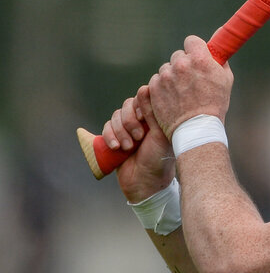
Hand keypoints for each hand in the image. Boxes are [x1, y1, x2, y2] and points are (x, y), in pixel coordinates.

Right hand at [103, 87, 173, 201]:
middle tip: (138, 138)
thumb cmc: (158, 159)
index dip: (139, 106)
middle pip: (128, 105)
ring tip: (128, 147)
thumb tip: (146, 87)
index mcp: (156, 117)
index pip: (143, 98)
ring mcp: (129, 129)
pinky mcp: (116, 138)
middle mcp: (143, 121)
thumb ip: (152, 112)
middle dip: (129, 121)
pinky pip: (106, 127)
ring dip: (119, 131)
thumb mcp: (159, 134)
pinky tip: (116, 148)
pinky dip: (109, 136)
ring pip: (116, 116)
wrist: (146, 185)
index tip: (143, 119)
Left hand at [148, 35, 233, 139]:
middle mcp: (181, 65)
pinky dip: (162, 87)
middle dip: (184, 65)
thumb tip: (218, 50)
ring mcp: (165, 76)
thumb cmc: (215, 106)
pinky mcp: (154, 88)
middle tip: (191, 80)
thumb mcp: (226, 80)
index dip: (194, 49)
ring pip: (167, 69)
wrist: (196, 129)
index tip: (196, 57)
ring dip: (172, 77)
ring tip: (182, 93)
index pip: (191, 41)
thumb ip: (220, 61)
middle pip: (178, 56)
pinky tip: (172, 98)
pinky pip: (156, 81)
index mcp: (199, 59)